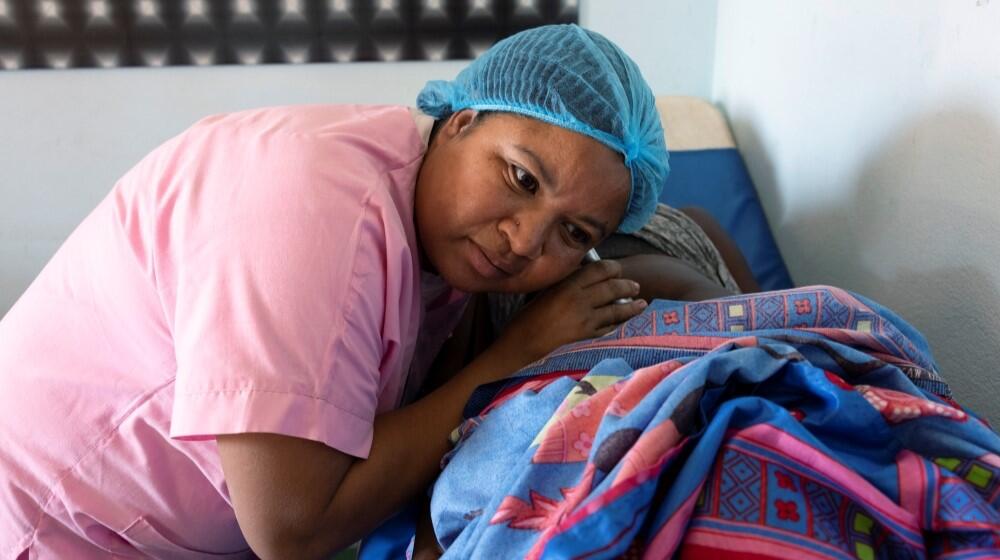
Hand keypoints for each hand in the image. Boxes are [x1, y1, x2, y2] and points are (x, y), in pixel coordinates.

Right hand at [496, 260, 645, 365]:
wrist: (523, 342)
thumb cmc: (530, 314)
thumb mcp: (548, 289)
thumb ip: (570, 281)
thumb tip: (591, 275)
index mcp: (569, 284)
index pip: (600, 270)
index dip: (614, 268)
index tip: (619, 269)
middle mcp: (579, 300)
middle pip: (612, 288)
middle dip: (627, 286)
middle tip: (636, 286)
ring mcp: (584, 320)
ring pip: (616, 310)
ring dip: (631, 307)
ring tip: (641, 304)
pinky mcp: (586, 336)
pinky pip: (608, 327)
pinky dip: (618, 323)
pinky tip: (624, 321)